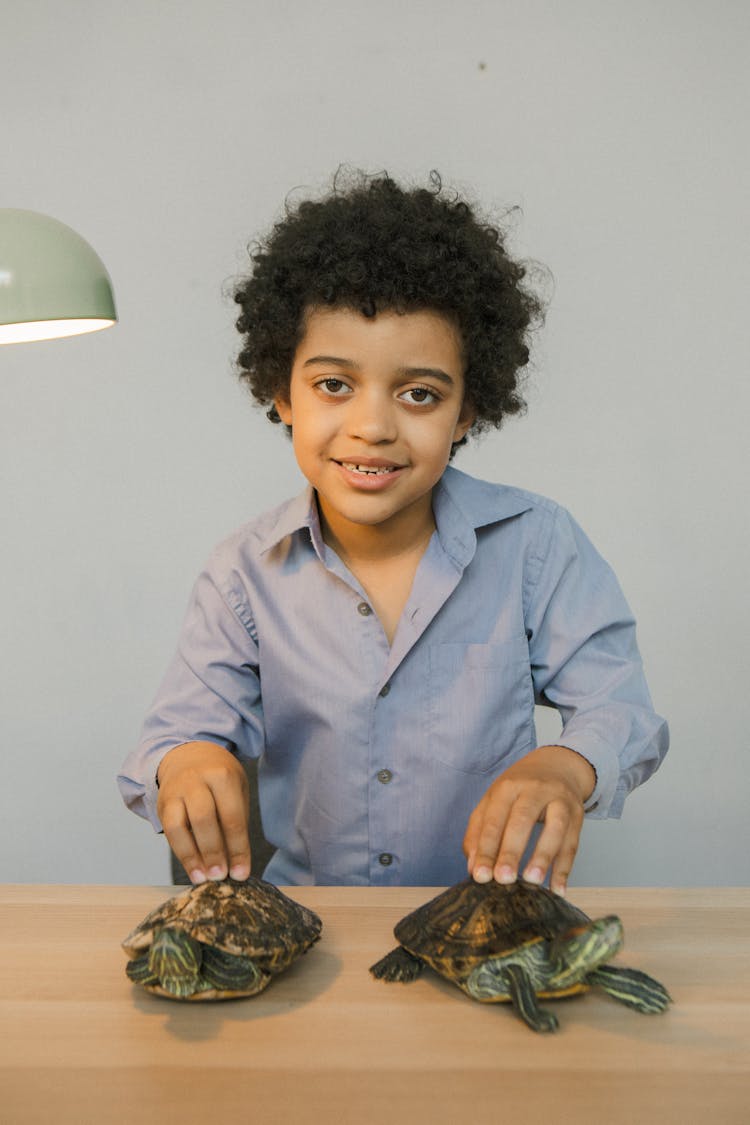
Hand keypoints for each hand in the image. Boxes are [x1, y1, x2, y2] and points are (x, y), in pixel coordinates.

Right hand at [156, 741, 250, 884]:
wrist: (190, 755)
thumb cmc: (219, 779)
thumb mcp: (236, 790)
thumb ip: (236, 822)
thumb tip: (237, 864)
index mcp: (222, 776)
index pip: (232, 816)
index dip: (238, 848)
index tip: (242, 873)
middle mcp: (196, 781)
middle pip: (204, 820)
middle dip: (214, 852)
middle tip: (222, 877)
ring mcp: (176, 791)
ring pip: (180, 827)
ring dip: (193, 857)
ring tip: (204, 878)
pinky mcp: (162, 803)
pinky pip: (169, 831)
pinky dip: (181, 853)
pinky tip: (193, 870)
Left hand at [462, 745, 594, 895]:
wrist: (556, 765)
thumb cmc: (518, 790)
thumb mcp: (494, 801)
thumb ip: (478, 831)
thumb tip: (473, 867)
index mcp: (507, 787)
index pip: (493, 820)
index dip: (485, 848)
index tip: (480, 876)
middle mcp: (534, 789)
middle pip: (522, 820)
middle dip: (511, 851)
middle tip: (503, 879)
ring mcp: (559, 800)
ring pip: (554, 828)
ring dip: (543, 856)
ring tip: (532, 881)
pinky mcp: (577, 814)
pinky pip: (573, 843)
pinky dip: (565, 868)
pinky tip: (557, 890)